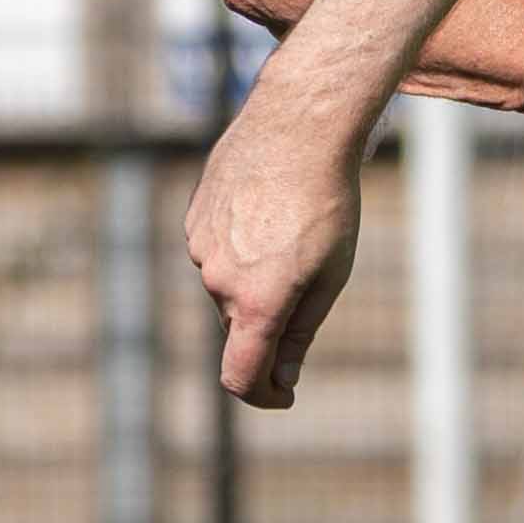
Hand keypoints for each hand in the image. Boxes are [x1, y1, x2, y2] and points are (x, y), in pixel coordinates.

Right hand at [188, 111, 365, 408]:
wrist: (298, 126)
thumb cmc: (328, 203)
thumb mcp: (330, 276)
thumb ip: (301, 332)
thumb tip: (284, 377)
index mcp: (256, 302)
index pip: (241, 376)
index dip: (263, 396)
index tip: (284, 394)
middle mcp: (218, 281)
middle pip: (241, 326)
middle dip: (270, 321)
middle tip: (309, 280)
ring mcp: (200, 248)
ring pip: (227, 287)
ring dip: (256, 278)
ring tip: (291, 233)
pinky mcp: (193, 220)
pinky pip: (216, 252)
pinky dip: (240, 248)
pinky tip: (267, 214)